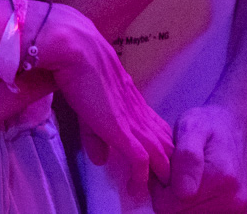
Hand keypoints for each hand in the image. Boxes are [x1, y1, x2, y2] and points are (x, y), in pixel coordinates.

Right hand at [39, 3, 173, 201]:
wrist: (76, 50)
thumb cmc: (78, 68)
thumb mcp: (87, 108)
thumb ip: (94, 134)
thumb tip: (100, 159)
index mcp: (133, 103)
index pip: (158, 130)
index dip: (163, 148)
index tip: (163, 166)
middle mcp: (139, 112)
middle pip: (167, 143)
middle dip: (170, 166)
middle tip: (168, 186)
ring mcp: (133, 121)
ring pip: (161, 154)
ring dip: (162, 176)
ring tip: (162, 195)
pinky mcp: (122, 129)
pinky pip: (141, 159)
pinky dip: (141, 178)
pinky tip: (137, 191)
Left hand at [150, 105, 246, 213]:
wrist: (237, 127)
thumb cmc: (209, 124)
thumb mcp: (191, 127)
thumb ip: (186, 157)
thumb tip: (183, 192)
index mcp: (220, 179)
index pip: (168, 206)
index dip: (159, 187)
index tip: (167, 167)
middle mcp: (233, 202)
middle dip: (170, 195)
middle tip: (177, 170)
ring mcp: (237, 211)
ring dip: (181, 202)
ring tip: (188, 177)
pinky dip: (194, 206)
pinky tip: (197, 187)